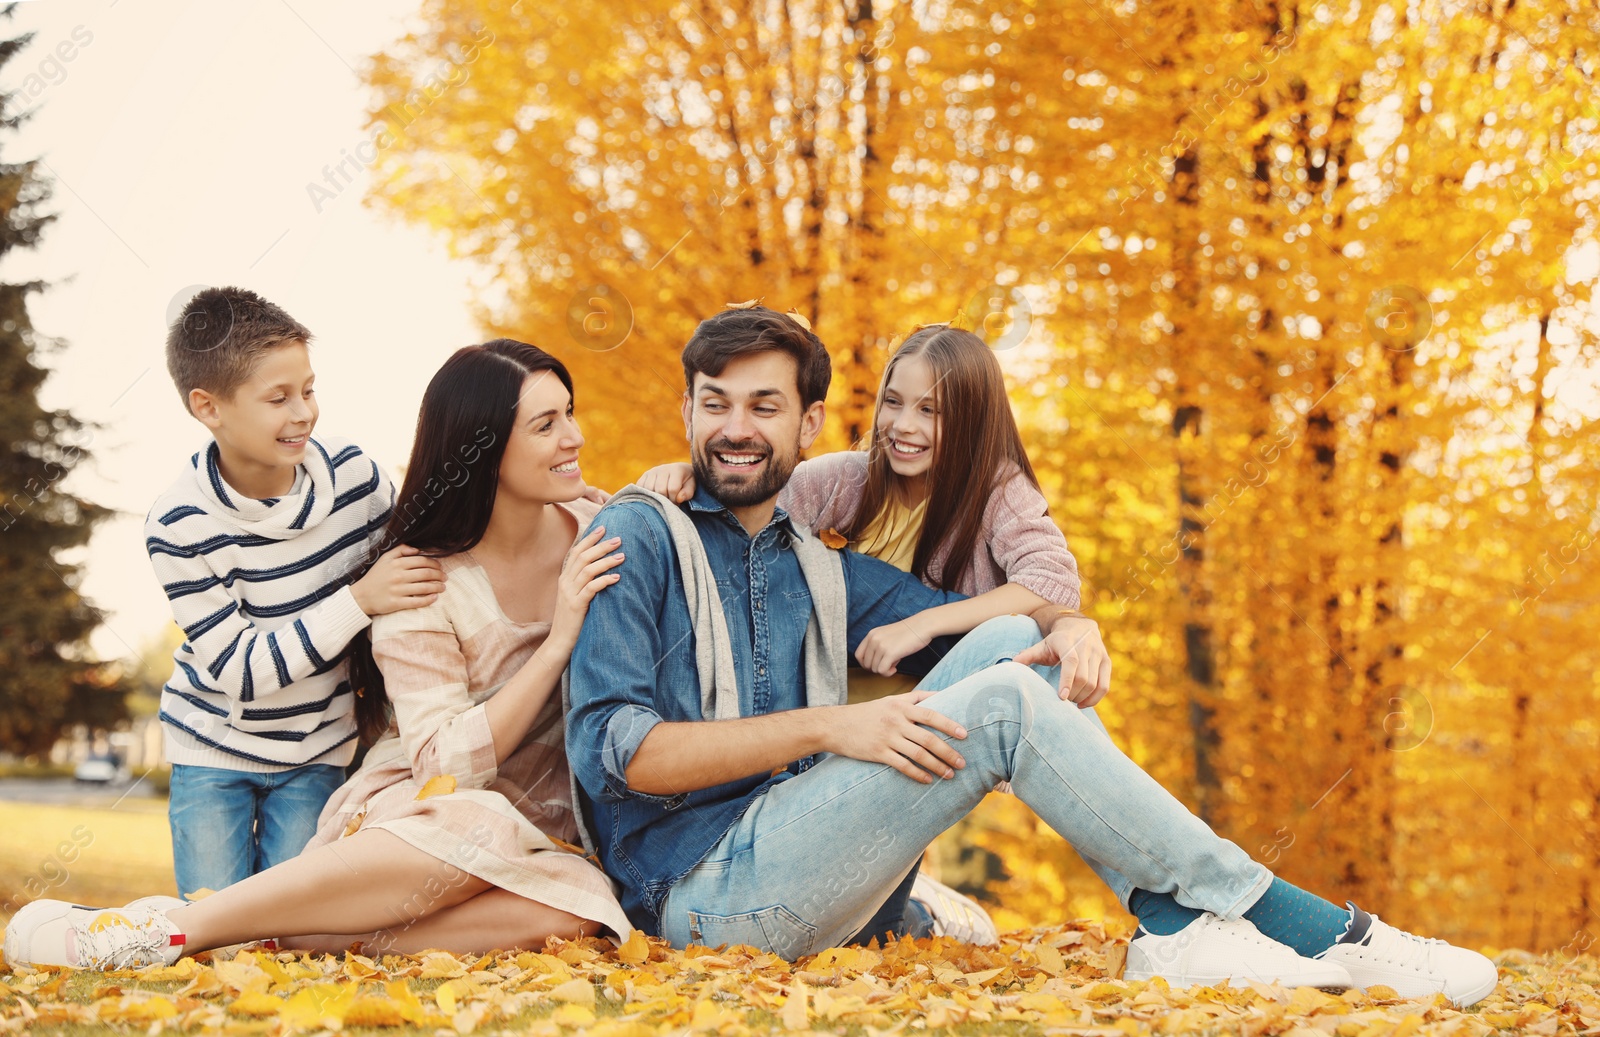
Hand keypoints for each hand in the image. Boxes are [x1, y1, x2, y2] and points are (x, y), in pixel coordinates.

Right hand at [351, 545, 445, 615]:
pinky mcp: (396, 603)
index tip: (440, 567)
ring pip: (424, 587)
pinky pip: (416, 601)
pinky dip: (428, 600)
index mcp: (397, 563)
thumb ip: (400, 550)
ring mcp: (398, 590)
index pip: (422, 561)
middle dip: (439, 575)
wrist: (361, 596)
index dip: (435, 564)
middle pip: (426, 573)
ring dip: (437, 587)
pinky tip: (435, 598)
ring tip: (443, 587)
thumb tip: (417, 549)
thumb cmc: (375, 576)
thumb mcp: (385, 558)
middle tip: (445, 577)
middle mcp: (398, 576)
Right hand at [546, 526, 624, 651]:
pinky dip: (604, 580)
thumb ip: (583, 583)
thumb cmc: (572, 620)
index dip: (589, 539)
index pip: (576, 552)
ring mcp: (569, 594)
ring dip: (606, 561)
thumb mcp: (575, 597)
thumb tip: (601, 569)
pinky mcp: (576, 606)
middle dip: (601, 546)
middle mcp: (565, 583)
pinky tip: (616, 578)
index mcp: (564, 578)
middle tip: (618, 539)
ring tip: (622, 556)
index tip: (603, 528)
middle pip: (583, 557)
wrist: (560, 642)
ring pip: (587, 570)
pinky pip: (591, 588)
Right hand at [637, 462, 695, 502]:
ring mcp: (652, 471)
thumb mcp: (692, 487)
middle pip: (660, 490)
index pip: (672, 489)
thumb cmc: (686, 482)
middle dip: (665, 500)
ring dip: (655, 498)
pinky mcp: (645, 475)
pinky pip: (640, 487)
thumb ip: (688, 493)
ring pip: (649, 489)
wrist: (679, 471)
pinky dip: (645, 494)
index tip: (677, 503)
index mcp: (676, 469)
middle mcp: (663, 468)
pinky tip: (653, 496)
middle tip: (669, 503)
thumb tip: (678, 499)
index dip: (675, 500)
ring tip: (662, 499)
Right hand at [826, 691, 967, 783]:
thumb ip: (914, 698)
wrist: (835, 725)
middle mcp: (896, 722)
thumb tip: (940, 695)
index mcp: (901, 706)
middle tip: (962, 763)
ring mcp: (887, 738)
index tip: (964, 735)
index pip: (931, 715)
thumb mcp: (889, 700)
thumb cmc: (866, 713)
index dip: (949, 725)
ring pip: (919, 755)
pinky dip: (917, 774)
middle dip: (948, 752)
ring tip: (949, 774)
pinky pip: (903, 766)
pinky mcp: (878, 753)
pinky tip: (927, 780)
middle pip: (928, 739)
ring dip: (937, 766)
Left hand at [854, 620, 931, 675]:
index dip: (866, 664)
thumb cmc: (908, 632)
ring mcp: (881, 646)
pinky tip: (895, 668)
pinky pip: (882, 671)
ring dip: (884, 670)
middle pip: (866, 664)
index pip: (858, 655)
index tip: (876, 665)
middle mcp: (873, 639)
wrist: (922, 626)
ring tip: (894, 662)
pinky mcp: (890, 653)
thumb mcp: (887, 636)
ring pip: (874, 669)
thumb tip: (874, 664)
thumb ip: (878, 646)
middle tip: (889, 664)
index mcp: (871, 634)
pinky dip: (888, 673)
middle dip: (877, 668)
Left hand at [1014, 615, 1111, 706]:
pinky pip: (1105, 686)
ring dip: (1082, 698)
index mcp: (1067, 641)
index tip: (1061, 697)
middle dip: (1073, 694)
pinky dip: (1094, 699)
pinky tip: (1082, 704)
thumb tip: (1012, 664)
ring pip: (1095, 683)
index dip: (1067, 680)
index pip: (1071, 662)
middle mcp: (1086, 646)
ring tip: (1071, 702)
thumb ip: (1028, 655)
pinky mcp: (1107, 661)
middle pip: (1083, 677)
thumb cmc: (1056, 641)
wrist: (1079, 625)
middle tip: (1062, 700)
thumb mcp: (1042, 645)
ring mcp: (1099, 654)